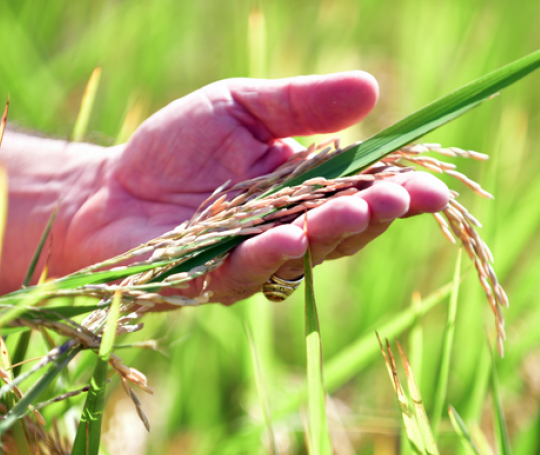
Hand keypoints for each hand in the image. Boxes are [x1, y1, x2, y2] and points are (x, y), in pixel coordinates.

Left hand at [63, 72, 449, 303]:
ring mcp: (252, 259)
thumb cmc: (174, 147)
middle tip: (395, 198)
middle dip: (370, 214)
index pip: (361, 190)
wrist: (107, 191)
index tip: (432, 187)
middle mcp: (287, 228)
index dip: (397, 191)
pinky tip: (287, 236)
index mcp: (301, 187)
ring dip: (328, 235)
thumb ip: (299, 104)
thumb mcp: (239, 107)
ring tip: (353, 211)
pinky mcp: (212, 280)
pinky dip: (267, 254)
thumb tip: (371, 88)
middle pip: (341, 229)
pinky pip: (247, 271)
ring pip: (302, 254)